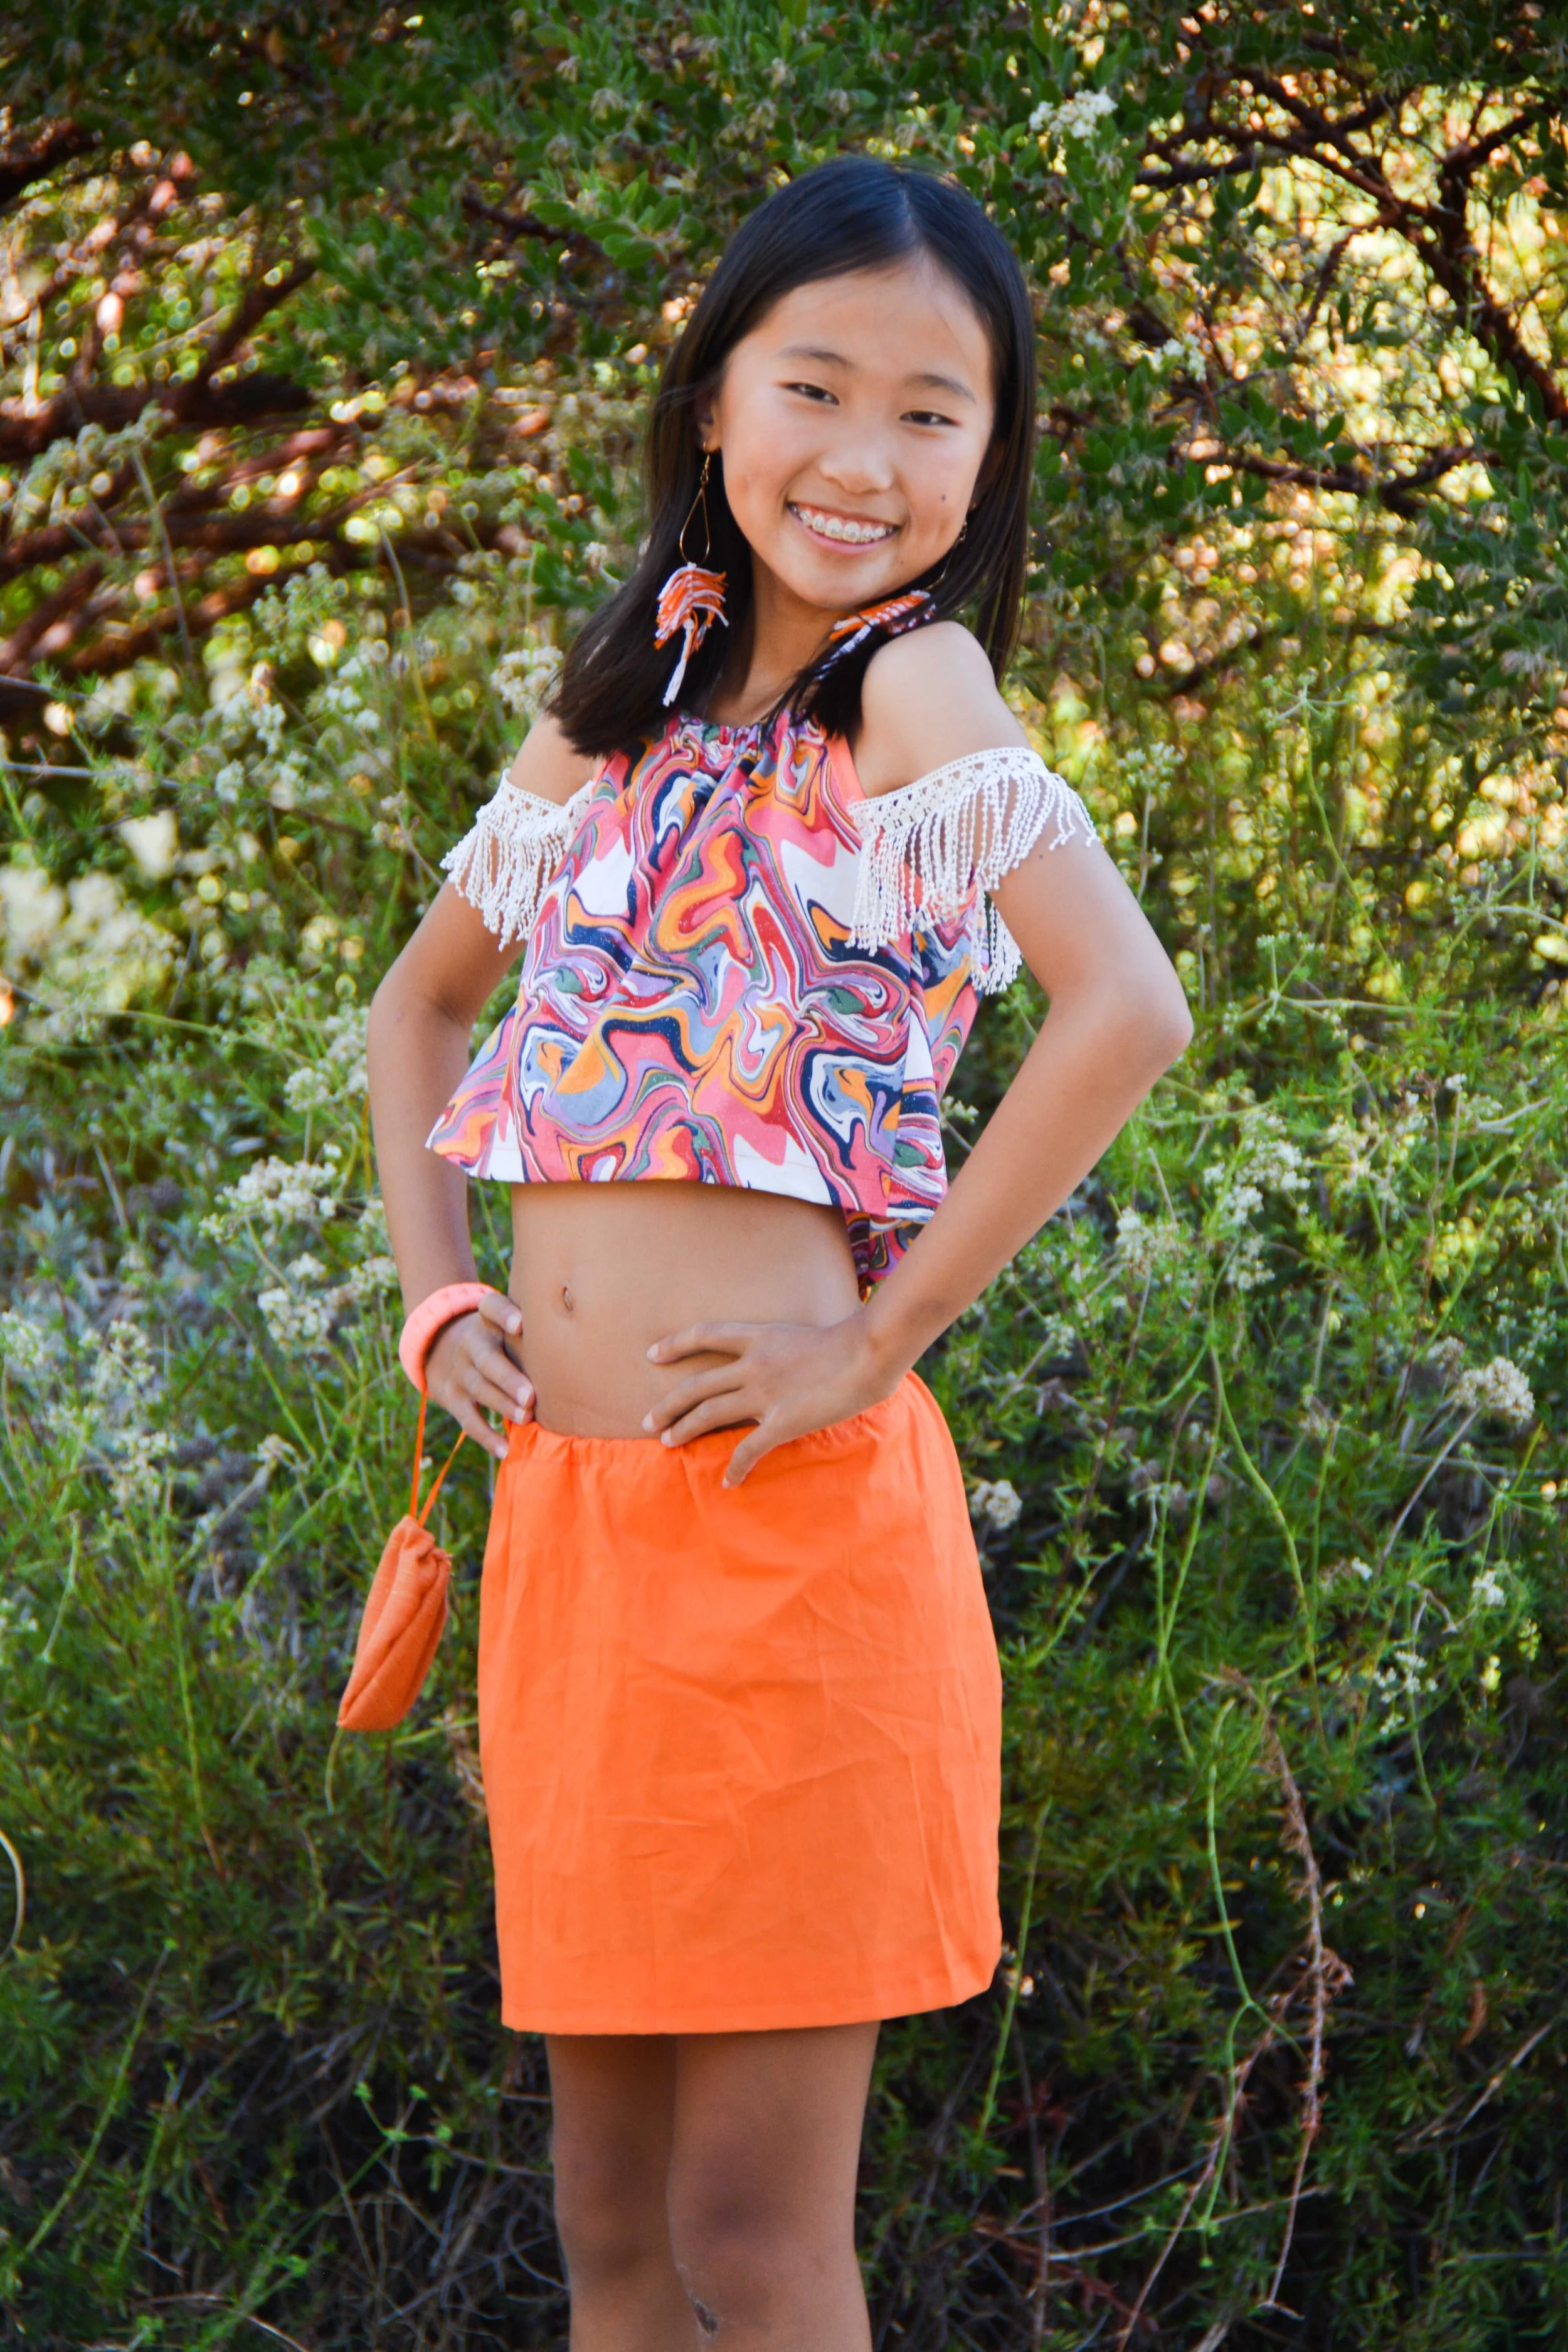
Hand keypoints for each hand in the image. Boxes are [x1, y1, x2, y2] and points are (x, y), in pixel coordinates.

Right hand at [424, 1292, 534, 1461]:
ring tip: (526, 1418)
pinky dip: (486, 1437)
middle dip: (508, 1378)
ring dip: (503, 1406)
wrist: (438, 1344)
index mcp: (486, 1321)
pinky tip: (506, 1449)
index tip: (520, 1324)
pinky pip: (468, 1420)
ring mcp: (460, 1373)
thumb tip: (580, 1326)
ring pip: (480, 1389)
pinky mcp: (453, 1398)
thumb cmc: (494, 1334)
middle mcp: (471, 1344)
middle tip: (530, 1395)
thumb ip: (533, 1320)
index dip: (503, 1314)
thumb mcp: (502, 1319)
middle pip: (487, 1360)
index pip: (490, 1308)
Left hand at [643, 1312, 899, 1486]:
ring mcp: (765, 1393)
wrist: (869, 1351)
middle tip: (648, 1419)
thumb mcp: (808, 1334)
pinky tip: (728, 1482)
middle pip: (697, 1385)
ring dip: (684, 1429)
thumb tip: (789, 1361)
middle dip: (668, 1404)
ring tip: (667, 1442)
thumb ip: (789, 1348)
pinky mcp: (781, 1421)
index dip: (675, 1343)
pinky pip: (748, 1450)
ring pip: (709, 1413)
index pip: (705, 1334)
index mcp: (760, 1336)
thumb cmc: (853, 1340)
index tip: (652, 1353)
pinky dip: (735, 1468)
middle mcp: (754, 1364)